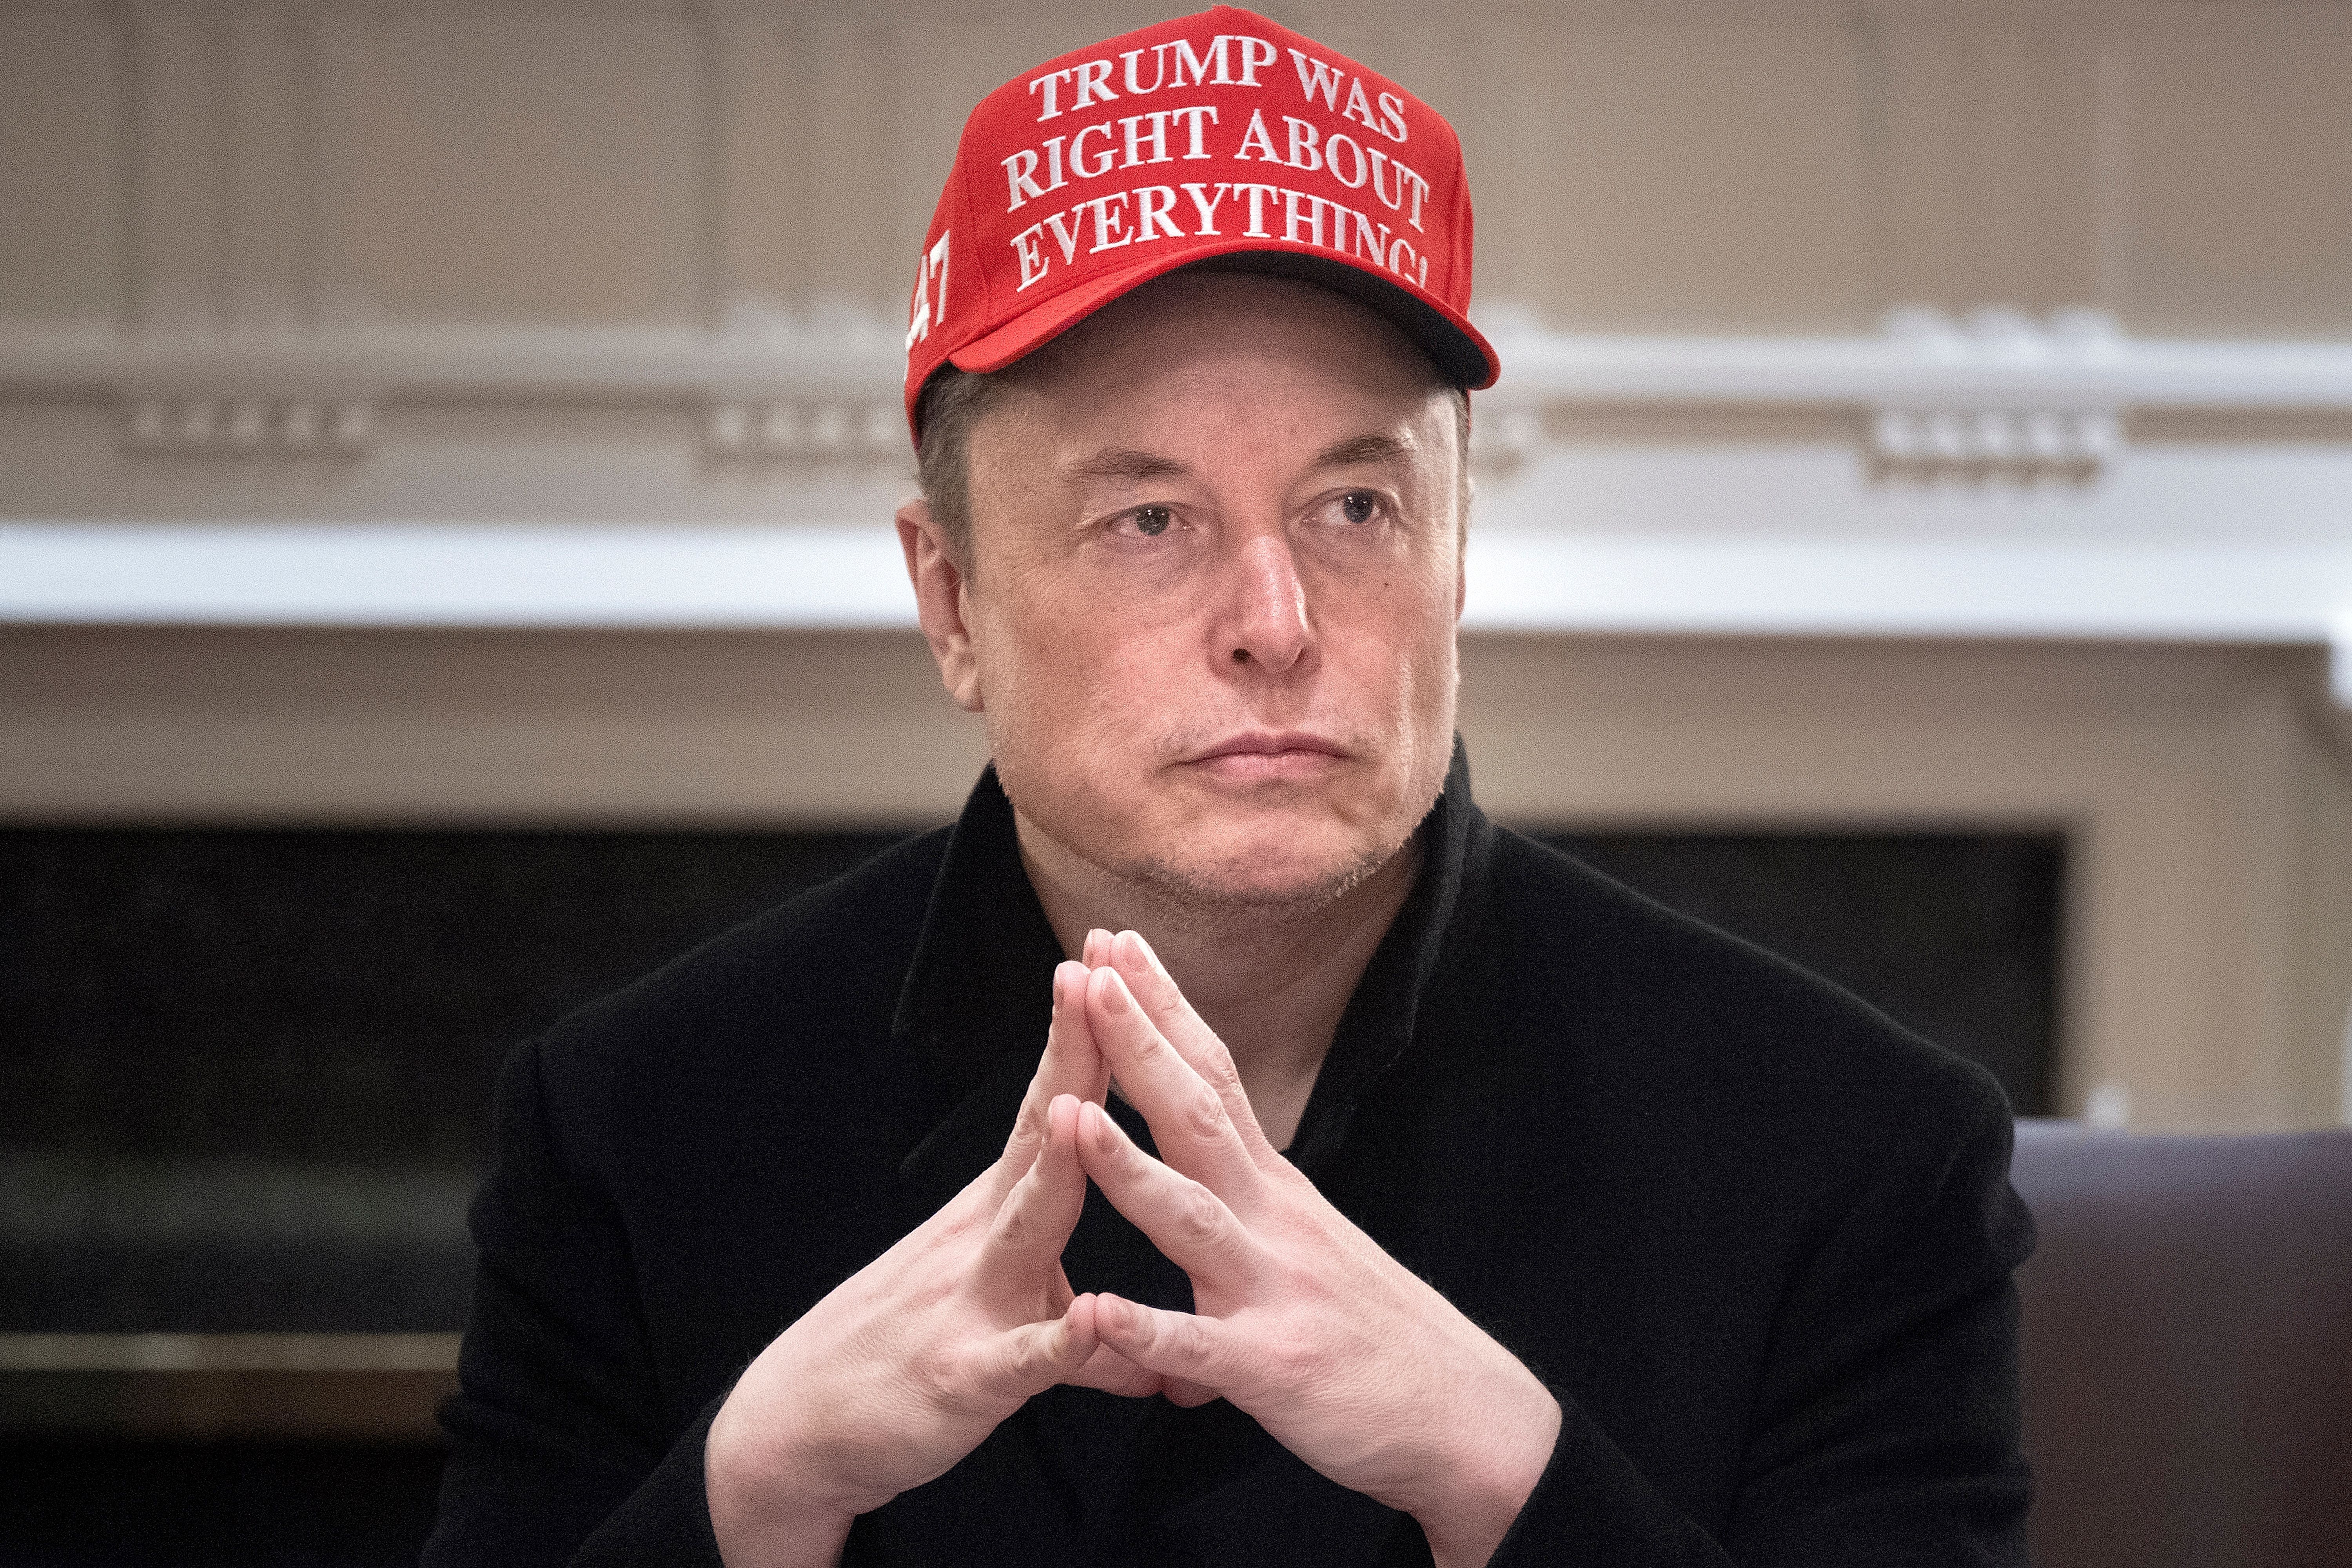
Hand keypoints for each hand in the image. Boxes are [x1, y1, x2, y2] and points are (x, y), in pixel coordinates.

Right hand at [705, 960, 1150, 1567]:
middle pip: (1041, 1138)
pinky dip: (1061, 1340)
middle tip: (1095, 977)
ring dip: (1054, 1170)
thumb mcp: (1002, 1336)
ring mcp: (970, 1303)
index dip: (1083, 1037)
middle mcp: (984, 1239)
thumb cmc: (908, 1366)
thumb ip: (1081, 1341)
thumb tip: (1145, 1352)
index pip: (1050, 1107)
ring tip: (1079, 1112)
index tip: (1108, 961)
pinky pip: (1021, 1358)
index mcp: (998, 1214)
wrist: (798, 1432)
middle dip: (1074, 1059)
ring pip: (1027, 1229)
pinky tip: (1097, 1317)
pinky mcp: (963, 1379)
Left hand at [1073, 931, 1562, 1567]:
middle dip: (1138, 1044)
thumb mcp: (1307, 1244)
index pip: (1213, 1074)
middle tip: (1088, 970)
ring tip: (1065, 1116)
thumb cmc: (1374, 1332)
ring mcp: (1273, 1292)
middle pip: (1197, 1116)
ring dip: (1127, 1168)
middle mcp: (1274, 1222)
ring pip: (1190, 1219)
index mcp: (1274, 1189)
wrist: (1466, 1420)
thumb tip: (1202, 1158)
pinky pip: (1199, 1351)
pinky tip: (1096, 1312)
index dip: (1164, 1007)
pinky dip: (1148, 1332)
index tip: (1116, 942)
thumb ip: (1246, 1202)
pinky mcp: (1273, 1369)